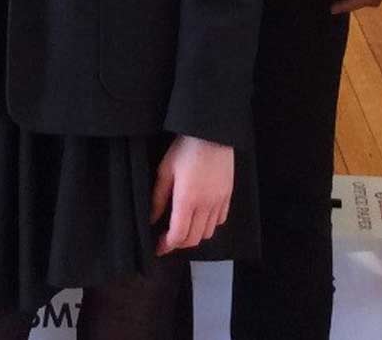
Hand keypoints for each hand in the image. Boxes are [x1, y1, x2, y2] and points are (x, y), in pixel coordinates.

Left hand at [150, 135, 232, 254]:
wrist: (212, 133)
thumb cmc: (185, 149)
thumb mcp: (165, 171)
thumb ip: (159, 198)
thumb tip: (152, 218)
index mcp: (187, 200)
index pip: (178, 235)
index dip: (167, 245)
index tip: (158, 248)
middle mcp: (206, 206)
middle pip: (194, 238)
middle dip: (179, 243)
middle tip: (167, 239)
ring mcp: (219, 202)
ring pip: (208, 232)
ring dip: (194, 235)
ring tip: (184, 227)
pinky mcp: (228, 196)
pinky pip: (220, 220)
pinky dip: (209, 225)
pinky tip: (201, 217)